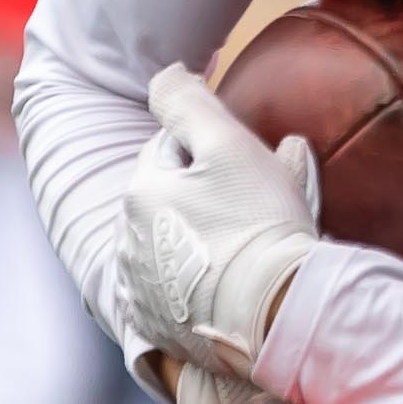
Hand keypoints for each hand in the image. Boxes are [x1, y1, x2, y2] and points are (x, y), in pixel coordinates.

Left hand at [120, 65, 318, 377]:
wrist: (276, 316)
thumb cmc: (259, 226)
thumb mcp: (230, 147)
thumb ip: (189, 103)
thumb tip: (164, 74)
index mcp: (141, 191)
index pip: (169, 151)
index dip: (210, 153)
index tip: (246, 170)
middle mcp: (126, 240)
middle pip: (164, 202)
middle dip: (196, 199)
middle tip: (248, 213)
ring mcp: (138, 289)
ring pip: (162, 249)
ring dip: (188, 244)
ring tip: (236, 255)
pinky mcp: (155, 329)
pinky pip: (164, 299)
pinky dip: (185, 290)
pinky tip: (217, 292)